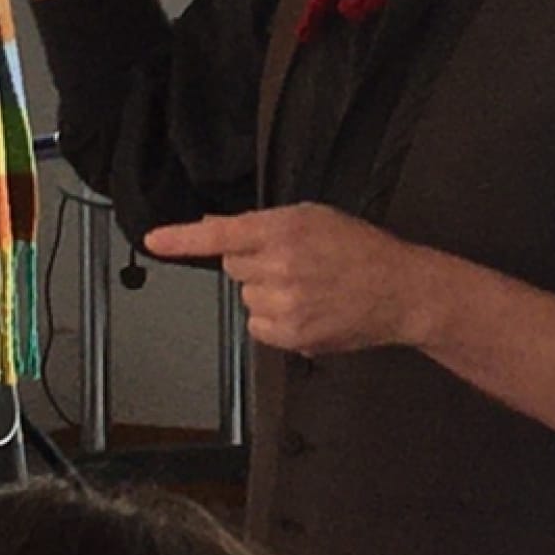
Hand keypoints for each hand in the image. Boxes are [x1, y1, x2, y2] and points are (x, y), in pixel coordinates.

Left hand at [145, 203, 432, 354]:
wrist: (400, 290)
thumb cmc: (360, 248)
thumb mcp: (313, 218)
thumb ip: (262, 224)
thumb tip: (215, 227)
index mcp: (284, 229)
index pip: (222, 234)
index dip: (183, 238)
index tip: (154, 241)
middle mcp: (280, 266)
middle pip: (232, 267)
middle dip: (253, 263)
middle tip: (292, 262)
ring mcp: (285, 304)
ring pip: (246, 298)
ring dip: (266, 293)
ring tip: (307, 288)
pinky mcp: (292, 336)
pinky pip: (257, 327)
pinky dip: (274, 321)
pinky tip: (306, 310)